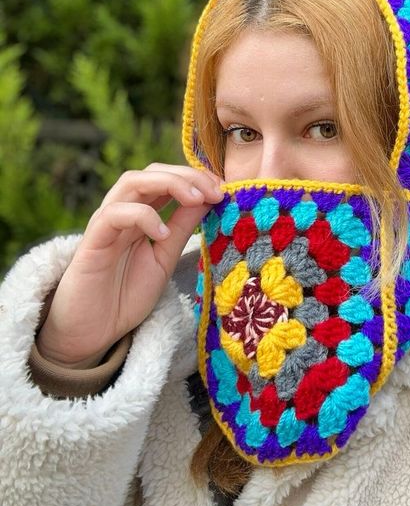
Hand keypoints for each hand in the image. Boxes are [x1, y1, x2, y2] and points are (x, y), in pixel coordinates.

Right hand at [36, 163, 223, 367]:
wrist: (91, 332)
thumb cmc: (125, 295)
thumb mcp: (165, 257)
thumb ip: (182, 227)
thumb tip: (210, 198)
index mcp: (140, 215)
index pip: (166, 179)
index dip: (195, 178)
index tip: (223, 189)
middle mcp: (122, 212)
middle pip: (151, 172)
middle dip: (186, 175)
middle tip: (215, 190)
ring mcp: (105, 224)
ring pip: (131, 182)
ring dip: (169, 184)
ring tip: (196, 200)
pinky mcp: (91, 242)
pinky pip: (113, 215)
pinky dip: (142, 216)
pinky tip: (162, 234)